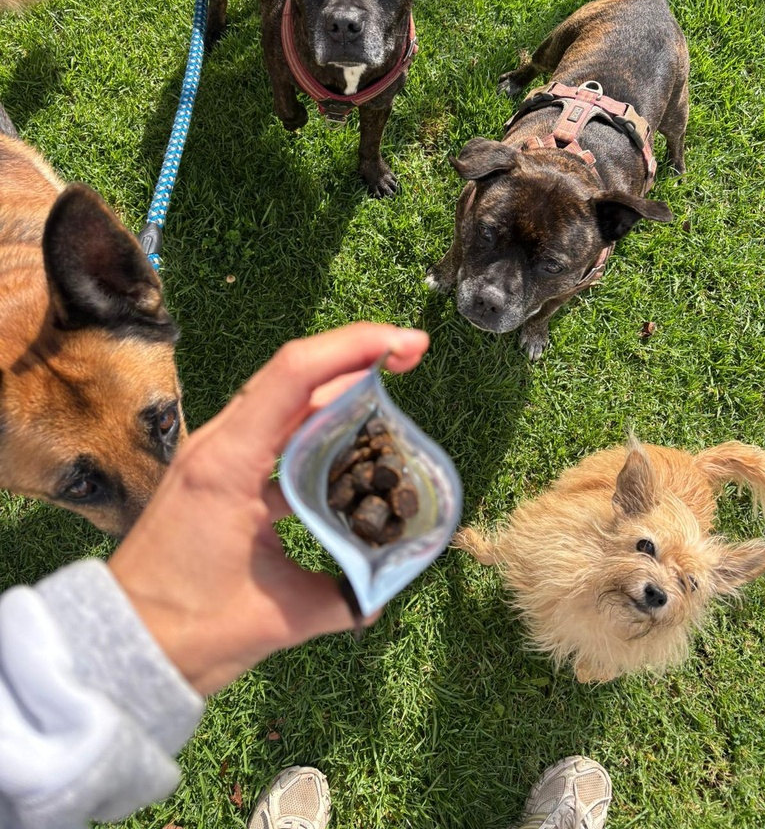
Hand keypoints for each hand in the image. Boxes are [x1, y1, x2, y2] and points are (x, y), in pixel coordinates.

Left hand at [109, 323, 429, 694]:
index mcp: (229, 463)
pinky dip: (317, 426)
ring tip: (391, 387)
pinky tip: (351, 441)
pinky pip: (275, 432)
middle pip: (295, 376)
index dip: (356, 347)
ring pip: (286, 401)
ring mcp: (217, 456)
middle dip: (357, 356)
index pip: (296, 375)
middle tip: (413, 354)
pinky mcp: (219, 474)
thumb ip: (344, 597)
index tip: (409, 344)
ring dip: (338, 388)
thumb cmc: (188, 630)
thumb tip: (389, 586)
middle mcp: (220, 445)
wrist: (125, 645)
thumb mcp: (278, 616)